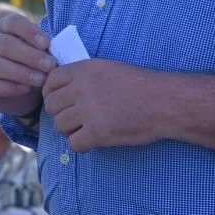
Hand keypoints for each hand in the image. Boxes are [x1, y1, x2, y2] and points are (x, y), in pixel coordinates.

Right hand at [0, 13, 55, 114]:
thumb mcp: (40, 52)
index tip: (46, 44)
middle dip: (29, 55)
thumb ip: (45, 48)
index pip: (13, 22)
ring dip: (21, 72)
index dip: (29, 31)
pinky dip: (8, 87)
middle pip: (5, 44)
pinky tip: (25, 88)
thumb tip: (59, 48)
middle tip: (49, 65)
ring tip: (41, 79)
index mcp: (5, 28)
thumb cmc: (33, 64)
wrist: (21, 92)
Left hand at [42, 58, 163, 151]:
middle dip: (60, 114)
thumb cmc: (140, 86)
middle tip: (74, 120)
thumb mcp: (107, 69)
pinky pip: (74, 144)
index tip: (59, 103)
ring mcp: (89, 110)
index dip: (50, 95)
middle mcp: (82, 88)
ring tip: (85, 130)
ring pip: (60, 126)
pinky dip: (82, 145)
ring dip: (70, 131)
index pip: (50, 82)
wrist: (164, 102)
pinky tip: (93, 141)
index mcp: (84, 70)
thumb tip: (60, 90)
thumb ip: (83, 76)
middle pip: (51, 106)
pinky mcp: (98, 132)